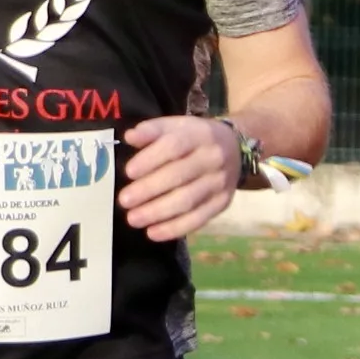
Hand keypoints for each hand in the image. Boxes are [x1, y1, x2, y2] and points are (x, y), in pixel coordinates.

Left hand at [120, 114, 244, 241]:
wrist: (235, 148)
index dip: (150, 160)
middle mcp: (214, 158)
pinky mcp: (222, 203)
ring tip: (133, 219)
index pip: (174, 146)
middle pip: (179, 176)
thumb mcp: (176, 126)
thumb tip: (130, 137)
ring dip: (158, 212)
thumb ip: (152, 130)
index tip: (128, 172)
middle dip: (149, 190)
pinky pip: (198, 219)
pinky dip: (174, 228)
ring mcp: (220, 183)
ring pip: (188, 200)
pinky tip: (152, 233)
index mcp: (200, 135)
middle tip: (124, 201)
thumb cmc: (195, 138)